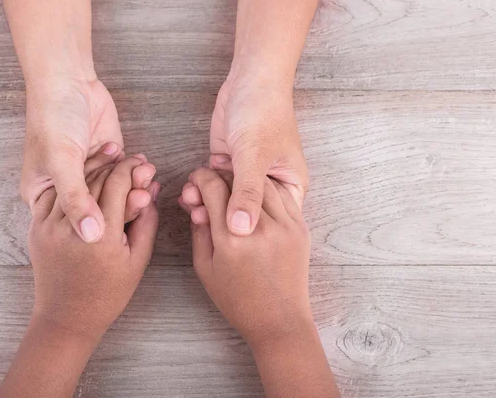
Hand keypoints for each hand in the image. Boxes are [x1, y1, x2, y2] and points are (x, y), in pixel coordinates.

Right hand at [21, 77, 152, 242]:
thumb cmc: (53, 118)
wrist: (69, 81)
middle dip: (123, 204)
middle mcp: (68, 190)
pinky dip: (139, 174)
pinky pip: (127, 177)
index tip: (121, 222)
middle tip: (142, 198)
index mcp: (45, 197)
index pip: (74, 224)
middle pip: (99, 211)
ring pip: (116, 194)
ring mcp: (91, 176)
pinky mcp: (110, 161)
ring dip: (134, 187)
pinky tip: (146, 167)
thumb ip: (76, 199)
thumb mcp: (61, 161)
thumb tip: (91, 236)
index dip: (99, 226)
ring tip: (146, 176)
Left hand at [28, 154, 159, 337]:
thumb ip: (147, 223)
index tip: (143, 163)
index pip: (117, 184)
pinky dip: (71, 182)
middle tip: (131, 158)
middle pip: (95, 179)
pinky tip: (85, 176)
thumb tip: (151, 191)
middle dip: (115, 164)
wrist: (67, 318)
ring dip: (92, 167)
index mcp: (102, 236)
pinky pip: (54, 195)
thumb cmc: (108, 294)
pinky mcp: (36, 229)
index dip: (132, 168)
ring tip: (109, 159)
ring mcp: (49, 227)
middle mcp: (73, 227)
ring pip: (73, 183)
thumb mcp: (138, 260)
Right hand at [180, 168, 339, 397]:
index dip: (200, 178)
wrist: (279, 319)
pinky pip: (282, 196)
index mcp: (230, 239)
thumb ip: (199, 232)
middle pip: (237, 180)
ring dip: (244, 178)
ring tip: (233, 185)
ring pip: (262, 183)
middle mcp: (258, 228)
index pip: (213, 188)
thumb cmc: (238, 300)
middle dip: (219, 175)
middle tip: (211, 181)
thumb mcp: (205, 269)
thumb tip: (196, 204)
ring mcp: (284, 226)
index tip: (195, 181)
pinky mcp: (300, 228)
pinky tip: (256, 194)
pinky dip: (266, 189)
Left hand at [204, 76, 308, 235]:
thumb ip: (248, 193)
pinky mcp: (228, 164)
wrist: (250, 79)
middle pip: (246, 213)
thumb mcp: (255, 156)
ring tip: (191, 200)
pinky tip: (189, 191)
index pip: (273, 223)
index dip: (250, 233)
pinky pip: (214, 186)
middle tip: (201, 216)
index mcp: (290, 186)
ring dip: (208, 203)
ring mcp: (247, 176)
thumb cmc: (265, 113)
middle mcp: (270, 185)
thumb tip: (241, 231)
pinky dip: (201, 189)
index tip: (227, 237)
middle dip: (222, 217)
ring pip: (226, 201)